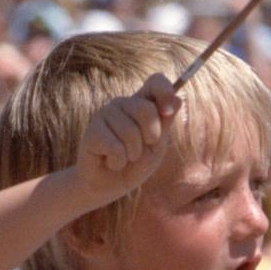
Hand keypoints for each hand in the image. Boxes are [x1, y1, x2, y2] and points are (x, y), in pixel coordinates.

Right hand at [74, 73, 180, 207]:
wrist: (107, 187)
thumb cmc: (133, 166)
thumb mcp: (156, 147)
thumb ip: (165, 124)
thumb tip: (178, 98)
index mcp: (140, 104)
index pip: (155, 81)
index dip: (164, 91)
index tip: (168, 112)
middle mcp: (122, 104)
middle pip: (146, 109)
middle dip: (150, 136)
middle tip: (140, 150)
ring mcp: (104, 114)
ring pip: (130, 132)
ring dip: (132, 154)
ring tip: (123, 158)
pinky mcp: (92, 131)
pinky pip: (115, 147)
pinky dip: (118, 162)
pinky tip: (110, 162)